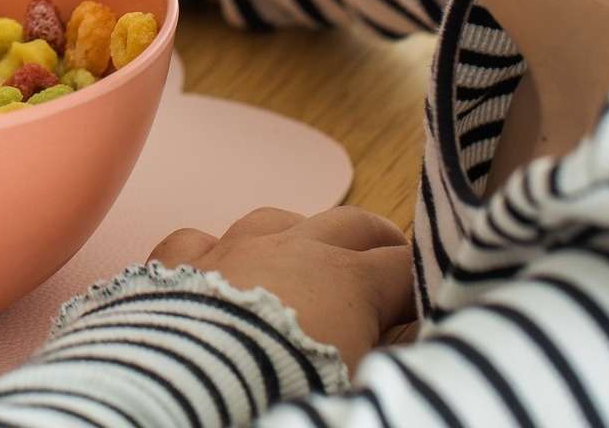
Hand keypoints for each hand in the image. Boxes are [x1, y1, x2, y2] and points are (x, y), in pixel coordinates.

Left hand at [149, 206, 414, 370]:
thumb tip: (404, 360)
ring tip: (309, 250)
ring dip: (298, 234)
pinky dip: (214, 250)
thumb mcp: (357, 385)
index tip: (431, 298)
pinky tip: (215, 263)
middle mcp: (293, 249)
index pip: (404, 267)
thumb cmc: (288, 388)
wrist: (195, 387)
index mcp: (348, 280)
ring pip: (275, 219)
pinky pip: (199, 239)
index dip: (422, 282)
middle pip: (349, 225)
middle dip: (375, 238)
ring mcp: (232, 249)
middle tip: (389, 251)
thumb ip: (385, 360)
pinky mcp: (177, 263)